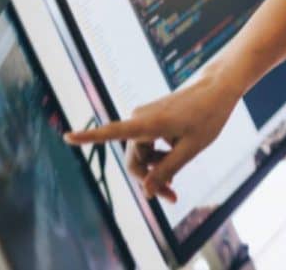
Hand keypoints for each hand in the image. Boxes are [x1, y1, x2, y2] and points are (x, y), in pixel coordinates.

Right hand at [64, 71, 241, 202]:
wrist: (218, 87)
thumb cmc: (208, 116)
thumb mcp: (191, 148)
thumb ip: (168, 170)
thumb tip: (146, 192)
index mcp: (148, 123)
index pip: (112, 131)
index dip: (88, 136)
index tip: (66, 136)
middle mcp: (141, 118)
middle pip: (134, 159)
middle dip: (149, 180)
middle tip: (171, 198)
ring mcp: (145, 118)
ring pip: (142, 154)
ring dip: (156, 170)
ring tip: (175, 187)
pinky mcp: (152, 119)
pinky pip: (149, 144)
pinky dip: (160, 157)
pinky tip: (174, 164)